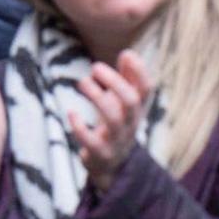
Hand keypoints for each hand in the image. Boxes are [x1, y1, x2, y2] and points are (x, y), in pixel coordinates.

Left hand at [71, 52, 153, 195]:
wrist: (112, 165)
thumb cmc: (116, 124)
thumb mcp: (124, 102)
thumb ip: (127, 78)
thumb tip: (127, 53)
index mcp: (138, 108)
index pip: (147, 88)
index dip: (140, 70)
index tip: (125, 54)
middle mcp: (131, 123)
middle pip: (131, 101)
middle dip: (114, 82)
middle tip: (95, 67)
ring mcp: (117, 140)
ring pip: (113, 119)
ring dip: (97, 97)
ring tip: (83, 82)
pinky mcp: (100, 153)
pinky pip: (92, 141)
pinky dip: (80, 126)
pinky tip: (72, 112)